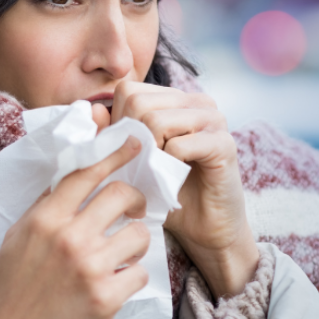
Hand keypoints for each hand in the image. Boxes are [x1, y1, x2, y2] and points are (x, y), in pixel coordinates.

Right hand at [0, 137, 149, 318]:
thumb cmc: (14, 284)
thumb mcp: (18, 236)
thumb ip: (46, 206)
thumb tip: (73, 174)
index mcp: (45, 219)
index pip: (86, 173)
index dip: (114, 153)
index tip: (133, 143)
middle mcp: (68, 238)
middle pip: (121, 195)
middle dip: (135, 200)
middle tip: (133, 209)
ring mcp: (89, 267)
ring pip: (138, 234)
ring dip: (135, 242)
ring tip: (122, 253)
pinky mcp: (106, 297)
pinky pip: (139, 273)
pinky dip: (131, 276)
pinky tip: (116, 282)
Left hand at [93, 81, 258, 299]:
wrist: (205, 228)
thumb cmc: (165, 191)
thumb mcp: (130, 161)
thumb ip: (111, 135)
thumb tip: (94, 110)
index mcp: (174, 99)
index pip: (129, 90)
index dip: (119, 123)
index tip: (129, 152)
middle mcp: (196, 100)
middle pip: (139, 104)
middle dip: (131, 140)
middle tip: (143, 166)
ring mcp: (213, 118)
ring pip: (156, 121)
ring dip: (148, 155)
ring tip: (157, 172)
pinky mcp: (224, 143)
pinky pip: (179, 146)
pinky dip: (167, 167)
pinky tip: (175, 178)